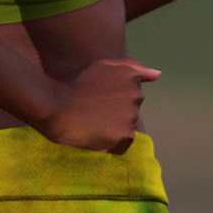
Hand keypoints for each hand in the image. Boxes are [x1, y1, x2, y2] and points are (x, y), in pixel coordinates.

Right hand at [44, 57, 160, 153]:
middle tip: (93, 112)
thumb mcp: (104, 66)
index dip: (113, 101)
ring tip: (92, 123)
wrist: (54, 105)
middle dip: (115, 114)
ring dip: (113, 129)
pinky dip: (111, 144)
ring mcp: (131, 116)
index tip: (98, 100)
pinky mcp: (124, 135)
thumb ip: (133, 68)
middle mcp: (136, 95)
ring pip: (127, 128)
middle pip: (131, 112)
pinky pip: (123, 145)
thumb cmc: (74, 85)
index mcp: (131, 76)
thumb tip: (158, 74)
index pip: (132, 96)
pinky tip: (95, 135)